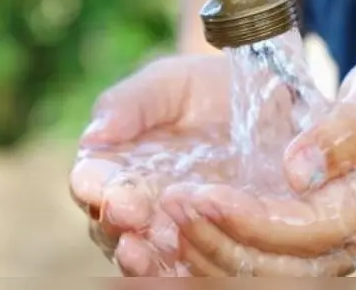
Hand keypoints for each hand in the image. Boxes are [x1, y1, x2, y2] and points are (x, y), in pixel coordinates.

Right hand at [69, 54, 238, 275]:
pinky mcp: (207, 246)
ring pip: (145, 256)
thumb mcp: (170, 83)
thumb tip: (95, 134)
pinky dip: (183, 272)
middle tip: (135, 221)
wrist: (263, 103)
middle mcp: (134, 205)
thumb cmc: (204, 88)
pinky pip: (188, 269)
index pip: (91, 182)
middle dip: (120, 227)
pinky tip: (190, 272)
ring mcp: (169, 230)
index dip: (97, 189)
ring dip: (145, 260)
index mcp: (114, 164)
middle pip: (112, 226)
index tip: (114, 192)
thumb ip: (131, 103)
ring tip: (149, 255)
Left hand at [159, 44, 355, 275]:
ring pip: (275, 276)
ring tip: (166, 221)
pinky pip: (270, 264)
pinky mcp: (322, 243)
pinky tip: (183, 233)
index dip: (256, 221)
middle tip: (170, 207)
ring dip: (215, 254)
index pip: (318, 227)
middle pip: (290, 267)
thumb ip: (350, 127)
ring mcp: (347, 246)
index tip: (203, 196)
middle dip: (223, 242)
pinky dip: (224, 252)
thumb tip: (297, 168)